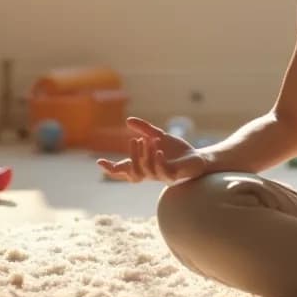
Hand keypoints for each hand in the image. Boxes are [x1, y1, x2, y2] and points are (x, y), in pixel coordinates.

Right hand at [96, 117, 212, 183]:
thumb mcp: (159, 136)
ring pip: (147, 171)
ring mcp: (161, 177)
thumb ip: (144, 129)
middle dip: (132, 156)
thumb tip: (128, 120)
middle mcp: (150, 174)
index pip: (124, 171)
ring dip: (146, 155)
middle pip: (133, 173)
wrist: (197, 158)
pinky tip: (158, 151)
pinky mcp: (174, 177)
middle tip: (134, 140)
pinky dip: (158, 162)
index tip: (99, 162)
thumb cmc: (176, 150)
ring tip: (149, 141)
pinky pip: (163, 173)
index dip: (111, 169)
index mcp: (144, 166)